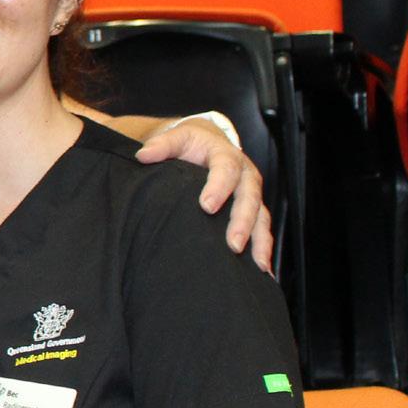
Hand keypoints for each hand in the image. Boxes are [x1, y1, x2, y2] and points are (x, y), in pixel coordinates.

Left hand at [135, 117, 272, 272]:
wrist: (207, 142)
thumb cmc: (191, 144)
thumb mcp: (177, 137)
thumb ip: (162, 145)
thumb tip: (143, 155)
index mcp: (226, 155)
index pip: (226, 168)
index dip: (219, 187)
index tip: (206, 206)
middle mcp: (244, 175)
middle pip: (249, 197)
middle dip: (242, 222)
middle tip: (232, 244)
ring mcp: (251, 193)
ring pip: (261, 216)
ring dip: (259, 240)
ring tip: (257, 264)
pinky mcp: (253, 208)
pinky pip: (262, 229)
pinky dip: (263, 248)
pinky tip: (262, 270)